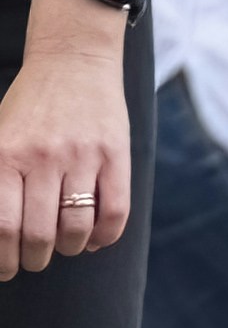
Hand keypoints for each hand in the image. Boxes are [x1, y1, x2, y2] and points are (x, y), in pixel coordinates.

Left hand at [0, 12, 131, 280]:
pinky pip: (116, 211)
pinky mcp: (115, 152)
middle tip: (34, 259)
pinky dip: (105, 237)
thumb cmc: (29, 107)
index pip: (3, 228)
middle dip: (35, 259)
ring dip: (69, 249)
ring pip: (77, 228)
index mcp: (7, 156)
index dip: (4, 260)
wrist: (72, 58)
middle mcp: (43, 157)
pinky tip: (96, 238)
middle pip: (39, 235)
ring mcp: (82, 155)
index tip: (7, 268)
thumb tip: (0, 237)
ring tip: (64, 245)